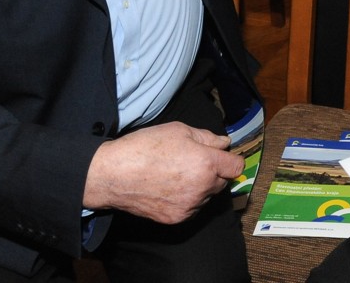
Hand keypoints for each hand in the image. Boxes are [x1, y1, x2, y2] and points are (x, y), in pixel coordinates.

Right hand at [83, 122, 241, 222]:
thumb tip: (224, 143)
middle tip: (192, 162)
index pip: (236, 166)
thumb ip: (207, 138)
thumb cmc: (145, 147)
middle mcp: (202, 187)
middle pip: (222, 182)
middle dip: (214, 172)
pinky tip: (169, 188)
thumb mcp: (179, 130)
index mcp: (206, 163)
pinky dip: (187, 200)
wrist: (113, 174)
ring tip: (177, 175)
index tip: (221, 156)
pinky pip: (192, 208)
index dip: (229, 159)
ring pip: (207, 196)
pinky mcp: (176, 218)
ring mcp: (189, 206)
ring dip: (200, 187)